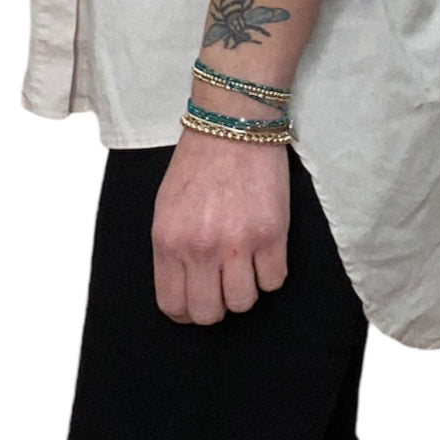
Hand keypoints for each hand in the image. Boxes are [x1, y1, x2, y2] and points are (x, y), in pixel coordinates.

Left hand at [151, 127, 290, 323]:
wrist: (232, 126)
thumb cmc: (198, 164)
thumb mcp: (166, 208)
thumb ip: (171, 250)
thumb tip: (184, 286)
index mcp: (168, 241)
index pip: (173, 305)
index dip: (188, 311)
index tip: (198, 301)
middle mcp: (199, 248)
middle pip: (209, 314)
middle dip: (217, 305)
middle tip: (224, 284)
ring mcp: (236, 243)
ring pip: (244, 303)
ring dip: (246, 288)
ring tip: (246, 263)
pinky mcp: (271, 234)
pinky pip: (274, 281)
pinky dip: (271, 272)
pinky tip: (265, 250)